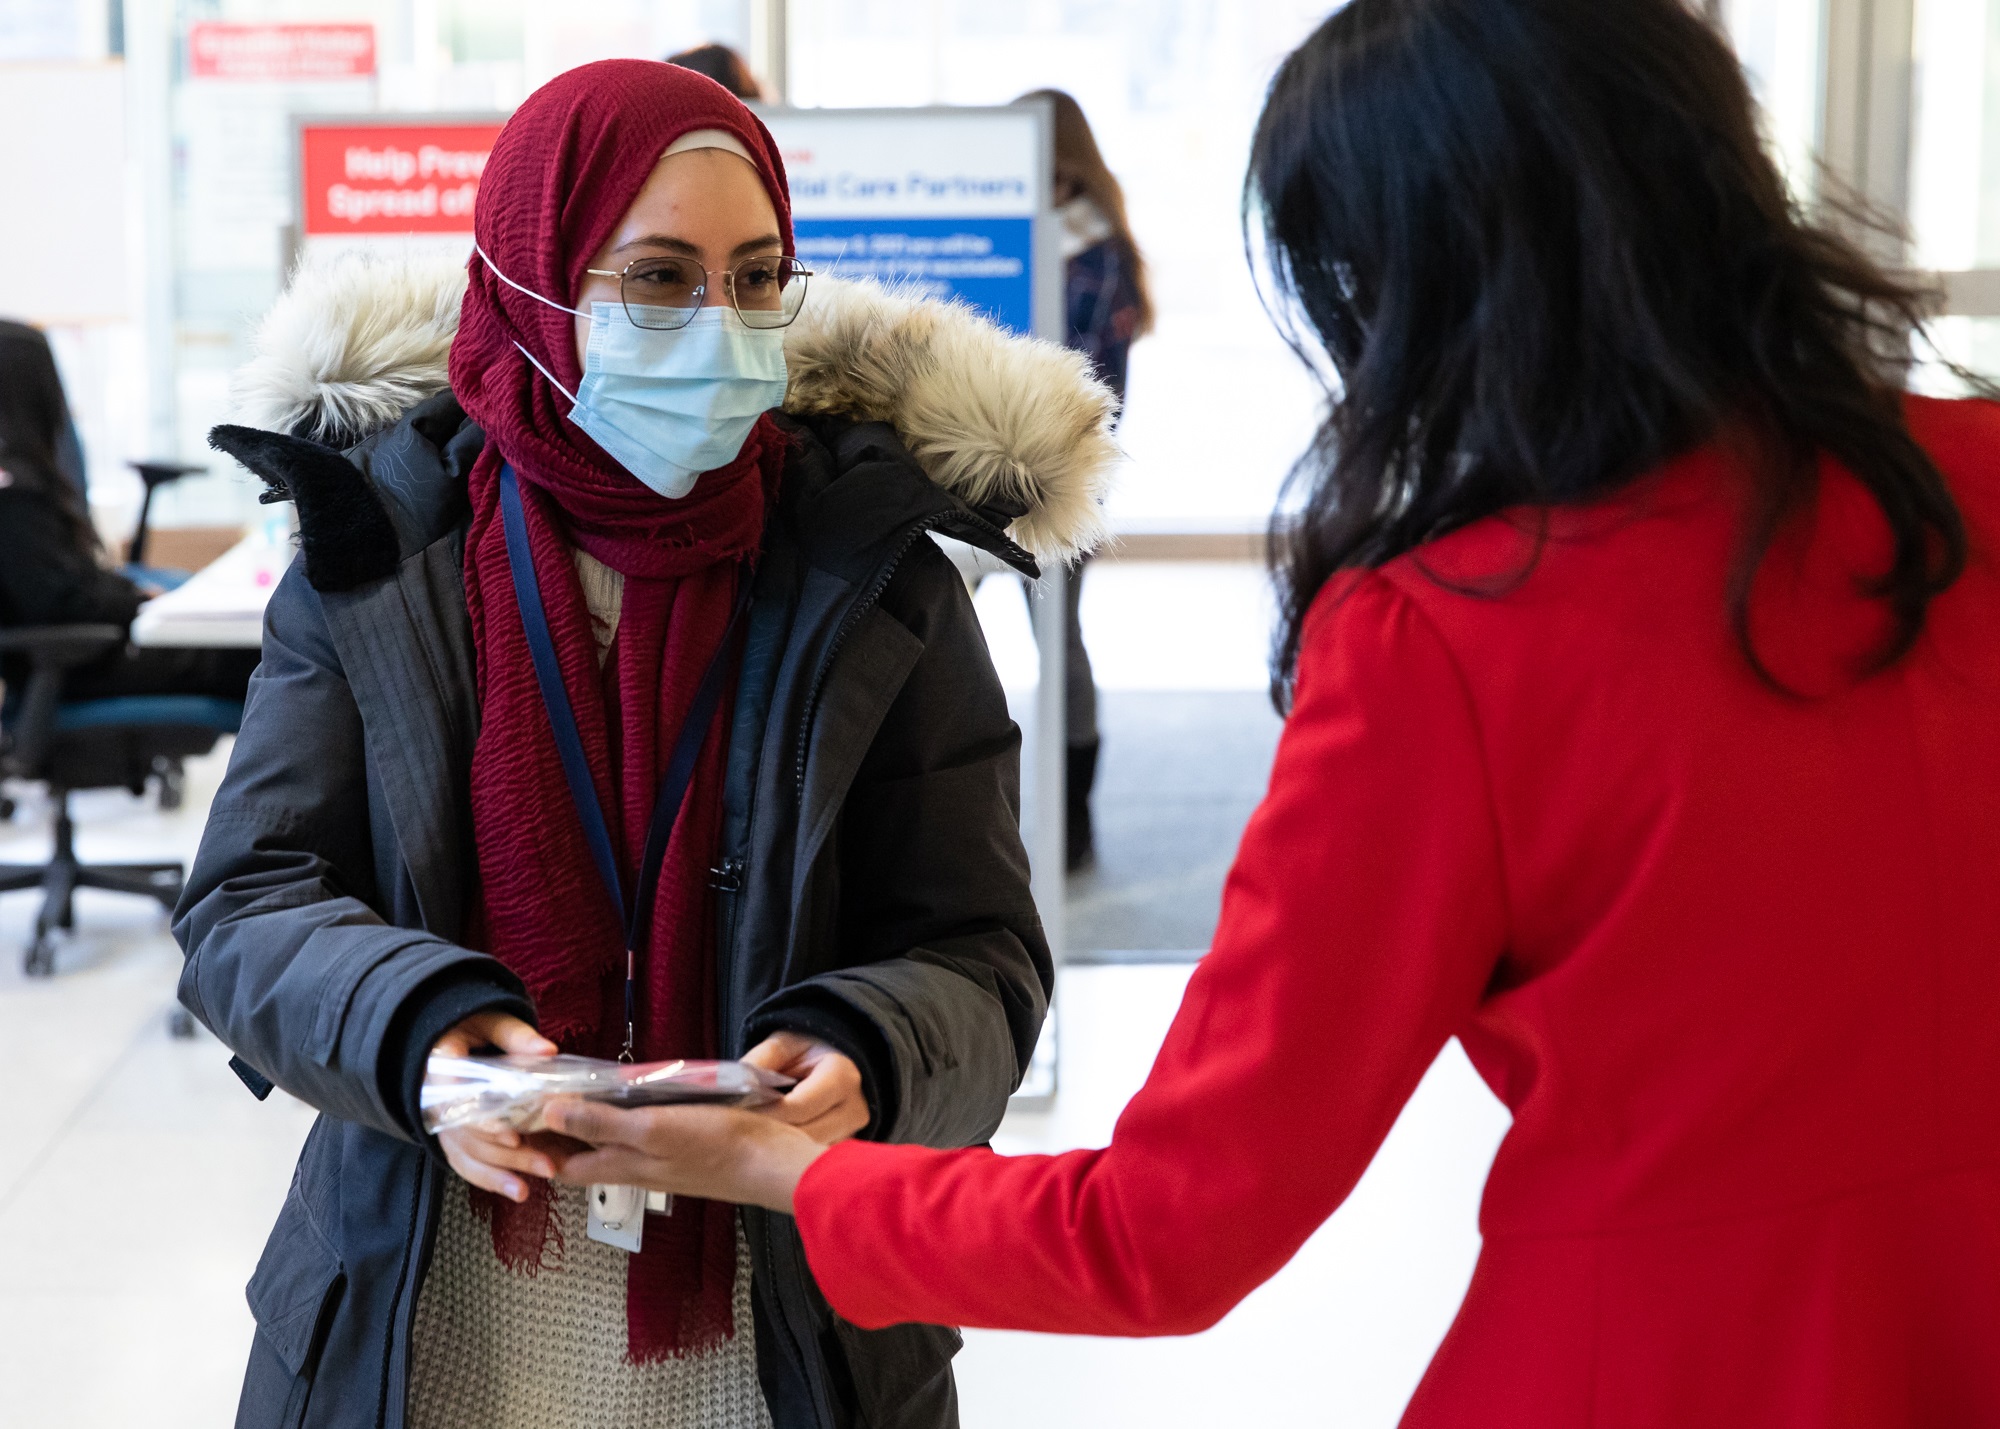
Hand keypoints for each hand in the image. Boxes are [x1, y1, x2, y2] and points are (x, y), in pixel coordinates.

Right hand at [432, 1011, 560, 1202]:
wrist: (445, 1038)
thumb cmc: (468, 1027)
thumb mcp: (487, 1021)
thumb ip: (515, 1035)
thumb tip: (548, 1051)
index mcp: (440, 1068)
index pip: (456, 1101)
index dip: (483, 1122)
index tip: (512, 1135)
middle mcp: (436, 1101)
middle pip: (469, 1135)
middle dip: (507, 1153)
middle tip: (546, 1163)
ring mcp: (444, 1123)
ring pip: (468, 1154)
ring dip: (503, 1172)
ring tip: (536, 1182)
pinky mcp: (453, 1138)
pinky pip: (466, 1164)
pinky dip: (491, 1180)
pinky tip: (519, 1191)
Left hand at [543, 1099, 824, 1212]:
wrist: (774, 1164)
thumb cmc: (717, 1147)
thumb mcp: (653, 1130)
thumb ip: (601, 1124)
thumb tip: (548, 1114)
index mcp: (621, 1165)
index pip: (561, 1165)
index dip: (533, 1149)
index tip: (509, 1122)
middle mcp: (636, 1167)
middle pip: (582, 1157)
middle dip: (555, 1138)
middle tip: (533, 1103)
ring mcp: (661, 1161)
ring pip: (610, 1147)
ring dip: (587, 1128)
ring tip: (572, 1095)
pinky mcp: (685, 1148)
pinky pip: (639, 1137)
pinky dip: (622, 1121)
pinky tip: (631, 1100)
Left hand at [742, 1031, 870, 1143]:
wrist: (833, 1060)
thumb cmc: (805, 1053)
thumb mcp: (783, 1045)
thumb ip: (759, 1062)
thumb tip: (735, 1086)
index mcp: (841, 1076)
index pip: (797, 1107)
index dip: (764, 1113)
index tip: (737, 1115)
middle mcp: (855, 1107)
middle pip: (804, 1135)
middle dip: (769, 1134)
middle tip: (739, 1130)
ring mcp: (854, 1132)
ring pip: (807, 1153)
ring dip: (779, 1148)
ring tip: (753, 1136)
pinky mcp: (845, 1147)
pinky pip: (813, 1161)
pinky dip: (791, 1154)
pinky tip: (772, 1143)